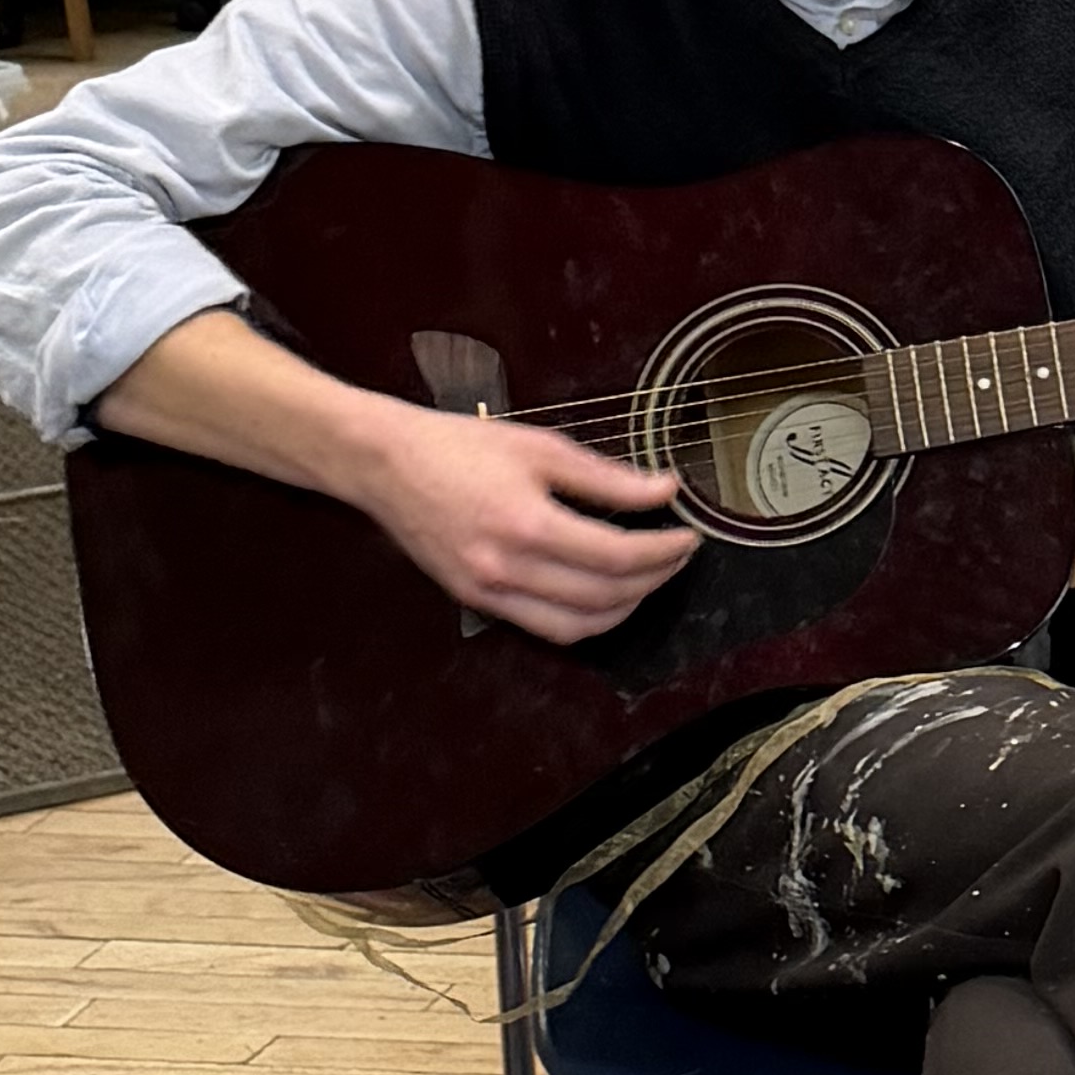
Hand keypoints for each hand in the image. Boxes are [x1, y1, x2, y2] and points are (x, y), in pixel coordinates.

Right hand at [350, 403, 700, 643]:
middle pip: (606, 595)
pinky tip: (604, 595)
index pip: (618, 556)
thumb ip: (607, 477)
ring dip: (626, 608)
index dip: (664, 551)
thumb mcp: (539, 448)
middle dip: (654, 579)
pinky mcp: (477, 602)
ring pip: (579, 626)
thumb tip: (664, 491)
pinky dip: (585, 620)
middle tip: (676, 554)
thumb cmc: (458, 446)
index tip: (689, 536)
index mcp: (527, 524)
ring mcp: (490, 593)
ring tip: (649, 577)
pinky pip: (545, 628)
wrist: (384, 464)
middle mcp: (507, 569)